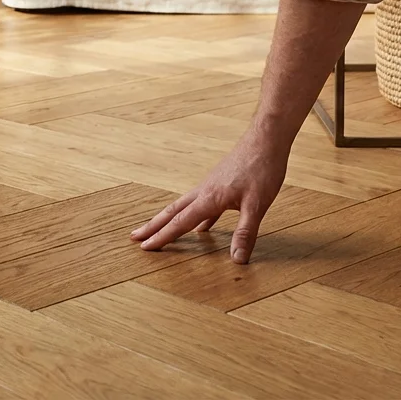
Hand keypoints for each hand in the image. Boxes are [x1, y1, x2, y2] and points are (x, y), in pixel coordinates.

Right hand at [130, 127, 288, 263]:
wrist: (266, 139)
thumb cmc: (262, 168)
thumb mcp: (257, 205)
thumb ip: (245, 233)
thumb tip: (236, 259)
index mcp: (209, 198)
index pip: (180, 223)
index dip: (163, 237)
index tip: (145, 247)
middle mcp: (204, 191)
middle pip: (172, 211)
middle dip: (153, 225)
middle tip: (134, 236)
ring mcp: (210, 186)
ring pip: (183, 206)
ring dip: (168, 219)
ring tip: (157, 229)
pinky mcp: (219, 183)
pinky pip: (200, 204)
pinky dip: (194, 217)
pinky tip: (200, 227)